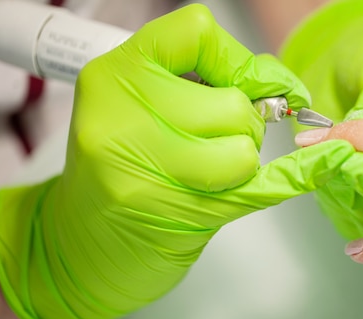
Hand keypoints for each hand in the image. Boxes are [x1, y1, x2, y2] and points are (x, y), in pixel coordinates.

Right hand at [0, 4, 356, 318]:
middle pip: (232, 104)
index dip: (243, 62)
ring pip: (242, 152)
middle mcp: (120, 112)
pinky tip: (282, 179)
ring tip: (216, 173)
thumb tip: (274, 81)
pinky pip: (249, 191)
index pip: (198, 33)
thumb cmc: (123, 170)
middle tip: (225, 143)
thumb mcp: (146, 109)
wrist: (80, 242)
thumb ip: (202, 85)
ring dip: (245, 164)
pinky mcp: (162, 211)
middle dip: (247, 127)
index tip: (263, 86)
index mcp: (118, 72)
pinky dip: (276, 185)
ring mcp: (137, 165)